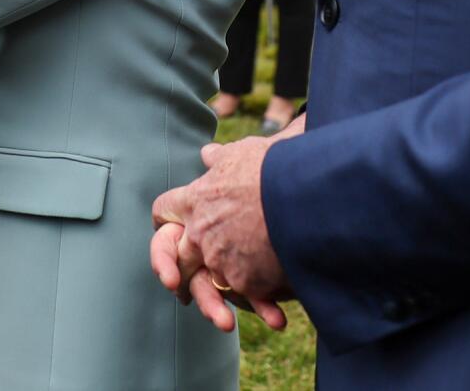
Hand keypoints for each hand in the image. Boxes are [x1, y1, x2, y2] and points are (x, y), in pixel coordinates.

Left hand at [151, 129, 298, 332]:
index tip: (170, 229)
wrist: (306, 194)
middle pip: (175, 257)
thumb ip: (222, 159)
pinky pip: (244, 298)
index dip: (165, 220)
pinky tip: (271, 314)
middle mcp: (201, 232)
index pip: (164, 210)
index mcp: (196, 199)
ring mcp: (221, 259)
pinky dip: (258, 305)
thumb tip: (207, 154)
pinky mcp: (246, 281)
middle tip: (177, 285)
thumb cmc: (277, 166)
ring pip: (207, 285)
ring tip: (221, 316)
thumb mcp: (244, 153)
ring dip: (213, 301)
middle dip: (175, 271)